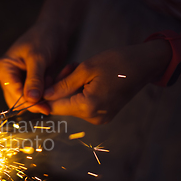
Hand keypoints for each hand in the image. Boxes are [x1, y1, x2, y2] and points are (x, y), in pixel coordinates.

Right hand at [0, 22, 67, 113]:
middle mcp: (7, 77)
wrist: (54, 30)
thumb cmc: (43, 38)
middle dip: (36, 102)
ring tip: (53, 82)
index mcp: (3, 69)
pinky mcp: (29, 83)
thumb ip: (34, 80)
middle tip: (52, 104)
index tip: (45, 107)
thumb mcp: (38, 58)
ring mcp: (18, 81)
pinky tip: (54, 80)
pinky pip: (37, 96)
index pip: (13, 92)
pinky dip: (47, 93)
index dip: (28, 102)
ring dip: (43, 97)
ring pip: (28, 100)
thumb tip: (31, 99)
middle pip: (18, 100)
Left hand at [43, 40, 171, 123]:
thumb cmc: (116, 62)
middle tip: (67, 68)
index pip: (55, 107)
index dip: (42, 99)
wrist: (145, 64)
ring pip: (72, 105)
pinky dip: (79, 92)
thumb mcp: (85, 69)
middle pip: (63, 106)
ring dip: (70, 88)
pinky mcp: (104, 115)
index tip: (35, 88)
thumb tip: (43, 96)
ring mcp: (100, 118)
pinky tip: (86, 77)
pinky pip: (83, 105)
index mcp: (88, 107)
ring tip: (77, 69)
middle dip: (59, 89)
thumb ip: (62, 85)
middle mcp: (93, 118)